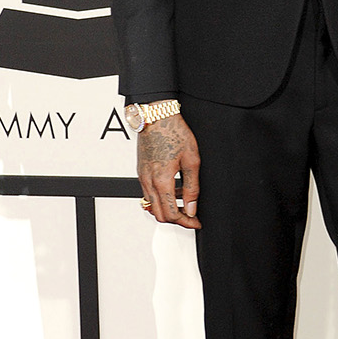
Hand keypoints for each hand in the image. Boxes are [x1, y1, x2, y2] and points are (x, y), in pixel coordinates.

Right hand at [137, 113, 200, 228]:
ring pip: (152, 206)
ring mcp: (142, 177)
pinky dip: (161, 198)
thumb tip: (192, 208)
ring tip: (184, 201)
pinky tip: (174, 190)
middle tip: (191, 216)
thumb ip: (192, 188)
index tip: (196, 221)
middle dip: (177, 219)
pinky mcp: (141, 172)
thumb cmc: (174, 132)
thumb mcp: (192, 160)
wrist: (156, 116)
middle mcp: (148, 182)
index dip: (186, 222)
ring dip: (168, 209)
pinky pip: (149, 194)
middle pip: (159, 215)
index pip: (171, 214)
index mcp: (161, 181)